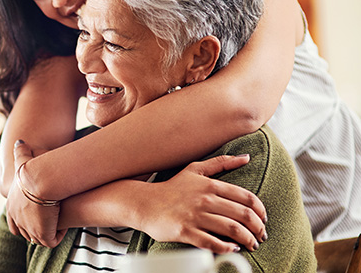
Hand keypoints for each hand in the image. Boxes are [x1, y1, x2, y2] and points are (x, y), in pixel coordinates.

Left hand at [5, 140, 66, 247]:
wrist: (40, 180)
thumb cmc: (34, 169)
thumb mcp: (24, 160)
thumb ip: (21, 152)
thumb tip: (20, 141)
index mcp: (11, 206)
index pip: (14, 222)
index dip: (25, 221)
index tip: (37, 215)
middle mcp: (17, 220)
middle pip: (26, 233)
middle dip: (37, 229)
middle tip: (49, 221)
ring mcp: (29, 229)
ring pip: (38, 238)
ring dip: (48, 232)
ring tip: (58, 223)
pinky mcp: (42, 235)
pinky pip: (51, 241)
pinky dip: (58, 235)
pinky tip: (65, 225)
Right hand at [134, 155, 267, 253]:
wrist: (144, 203)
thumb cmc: (172, 188)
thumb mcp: (195, 170)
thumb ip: (221, 162)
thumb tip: (246, 157)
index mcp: (210, 185)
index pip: (246, 198)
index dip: (260, 211)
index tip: (263, 219)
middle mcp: (204, 200)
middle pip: (243, 215)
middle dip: (257, 228)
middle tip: (261, 236)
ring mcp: (194, 216)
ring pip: (231, 229)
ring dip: (247, 240)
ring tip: (251, 245)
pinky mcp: (185, 231)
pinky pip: (212, 242)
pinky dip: (226, 248)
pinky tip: (232, 249)